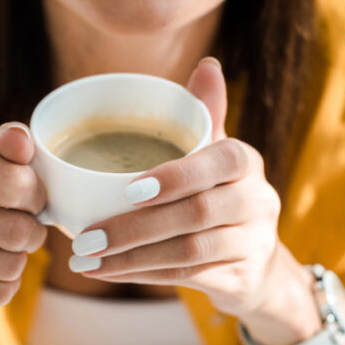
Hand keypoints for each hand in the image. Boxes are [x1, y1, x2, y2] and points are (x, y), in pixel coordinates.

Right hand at [0, 124, 47, 307]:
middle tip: (21, 229)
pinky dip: (4, 285)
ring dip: (18, 260)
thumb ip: (13, 145)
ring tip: (2, 248)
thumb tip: (19, 138)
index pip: (16, 185)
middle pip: (16, 232)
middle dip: (32, 233)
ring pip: (10, 266)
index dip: (36, 198)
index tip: (28, 199)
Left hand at [71, 58, 319, 344]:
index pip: (221, 161)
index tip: (129, 188)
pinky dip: (144, 275)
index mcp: (249, 163)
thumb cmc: (222, 198)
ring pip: (190, 250)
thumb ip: (206, 116)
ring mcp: (254, 242)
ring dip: (132, 256)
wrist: (257, 262)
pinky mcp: (243, 278)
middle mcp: (260, 201)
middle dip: (135, 226)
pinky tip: (109, 272)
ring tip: (86, 259)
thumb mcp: (218, 158)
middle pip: (197, 212)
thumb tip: (208, 65)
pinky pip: (189, 277)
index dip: (177, 174)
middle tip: (85, 236)